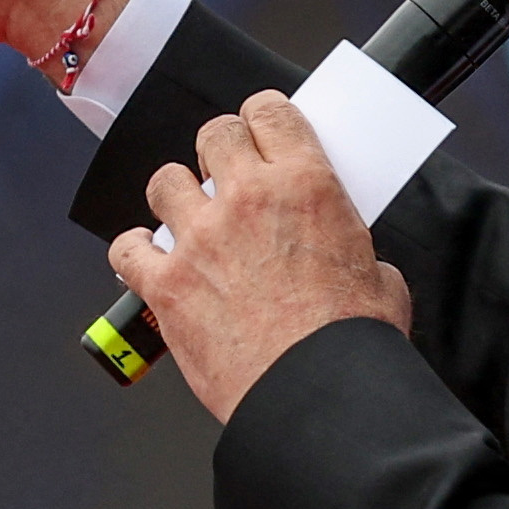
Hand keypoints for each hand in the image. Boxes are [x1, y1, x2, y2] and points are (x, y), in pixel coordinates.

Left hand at [115, 96, 410, 420]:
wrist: (315, 396)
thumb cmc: (350, 344)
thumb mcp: (380, 277)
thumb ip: (353, 248)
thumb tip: (348, 256)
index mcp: (305, 186)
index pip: (270, 112)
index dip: (262, 115)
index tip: (260, 127)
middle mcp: (246, 200)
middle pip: (214, 135)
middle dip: (220, 148)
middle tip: (228, 172)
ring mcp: (200, 240)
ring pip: (166, 181)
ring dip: (177, 194)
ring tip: (190, 216)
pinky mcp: (167, 286)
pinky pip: (127, 248)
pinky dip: (134, 251)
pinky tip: (149, 258)